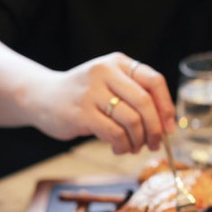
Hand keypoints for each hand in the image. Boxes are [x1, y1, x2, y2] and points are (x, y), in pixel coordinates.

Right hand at [29, 52, 176, 153]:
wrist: (42, 96)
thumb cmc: (84, 96)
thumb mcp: (110, 84)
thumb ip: (135, 96)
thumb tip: (166, 125)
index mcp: (118, 62)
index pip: (154, 81)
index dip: (167, 107)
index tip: (170, 128)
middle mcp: (106, 72)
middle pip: (145, 103)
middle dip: (155, 129)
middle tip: (154, 144)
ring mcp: (92, 92)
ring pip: (132, 121)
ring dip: (138, 141)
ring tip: (133, 147)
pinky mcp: (82, 113)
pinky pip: (115, 134)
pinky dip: (122, 146)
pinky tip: (118, 148)